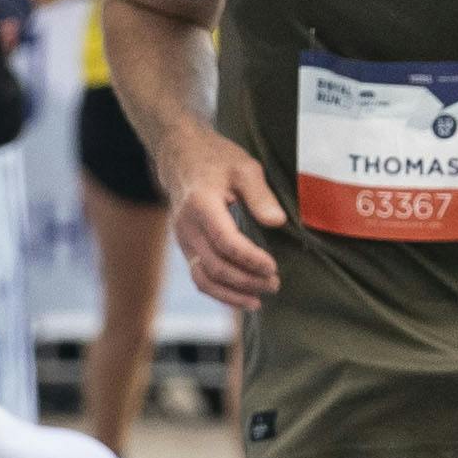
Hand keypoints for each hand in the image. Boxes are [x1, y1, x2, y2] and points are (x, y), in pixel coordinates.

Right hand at [162, 121, 285, 309]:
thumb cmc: (216, 159)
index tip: (273, 267)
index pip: (225, 241)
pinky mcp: (186, 247)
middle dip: (247, 280)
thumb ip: (260, 195)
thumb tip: (277, 222)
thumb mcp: (244, 167)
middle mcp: (187, 226)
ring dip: (232, 294)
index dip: (250, 259)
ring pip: (203, 278)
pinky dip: (220, 293)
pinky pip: (199, 276)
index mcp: (201, 204)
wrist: (179, 156)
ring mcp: (183, 239)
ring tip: (259, 301)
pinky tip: (242, 299)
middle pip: (215, 265)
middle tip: (275, 284)